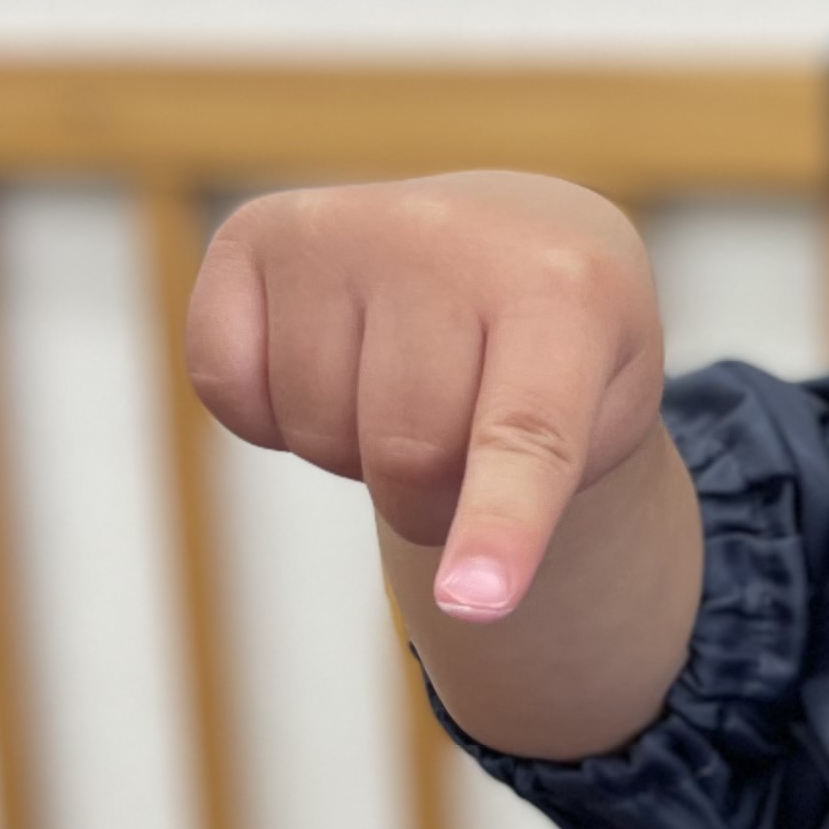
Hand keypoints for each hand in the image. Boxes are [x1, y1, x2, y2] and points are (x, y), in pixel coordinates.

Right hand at [187, 172, 664, 624]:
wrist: (525, 234)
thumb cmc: (566, 350)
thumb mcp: (602, 414)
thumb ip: (541, 497)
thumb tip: (464, 601)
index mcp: (567, 287)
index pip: (525, 434)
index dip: (498, 525)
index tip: (478, 603)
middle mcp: (445, 237)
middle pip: (405, 458)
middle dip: (430, 501)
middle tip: (466, 443)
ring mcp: (342, 225)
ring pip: (316, 431)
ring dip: (355, 450)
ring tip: (406, 381)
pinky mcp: (256, 234)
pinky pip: (226, 389)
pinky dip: (268, 413)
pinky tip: (331, 360)